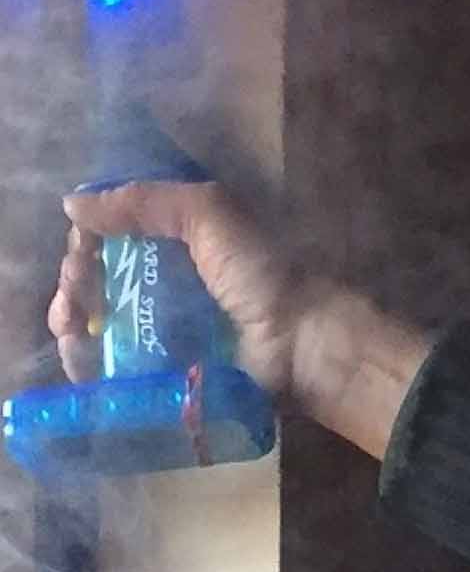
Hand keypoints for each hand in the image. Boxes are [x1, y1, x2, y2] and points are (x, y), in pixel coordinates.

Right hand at [53, 180, 307, 397]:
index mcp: (175, 239)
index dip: (86, 238)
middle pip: (95, 276)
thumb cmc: (260, 273)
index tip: (80, 247)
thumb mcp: (209, 215)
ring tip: (70, 322)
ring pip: (94, 320)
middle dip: (73, 279)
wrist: (299, 343)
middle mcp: (163, 280)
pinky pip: (108, 364)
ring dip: (69, 316)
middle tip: (77, 288)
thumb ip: (146, 201)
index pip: (110, 233)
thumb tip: (72, 203)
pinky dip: (82, 359)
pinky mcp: (158, 370)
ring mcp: (158, 328)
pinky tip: (75, 353)